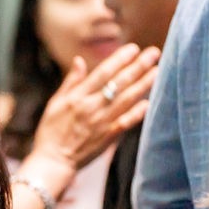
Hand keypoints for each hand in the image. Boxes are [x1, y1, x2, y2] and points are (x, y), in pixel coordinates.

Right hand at [31, 43, 159, 172]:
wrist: (53, 160)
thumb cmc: (51, 130)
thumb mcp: (55, 103)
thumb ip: (71, 82)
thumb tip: (80, 60)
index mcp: (78, 97)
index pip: (102, 73)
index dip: (119, 59)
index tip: (133, 48)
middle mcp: (91, 107)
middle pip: (119, 83)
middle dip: (138, 66)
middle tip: (154, 53)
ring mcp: (101, 122)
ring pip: (126, 100)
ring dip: (143, 85)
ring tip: (157, 71)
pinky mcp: (108, 137)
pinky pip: (126, 122)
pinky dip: (137, 113)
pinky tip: (149, 103)